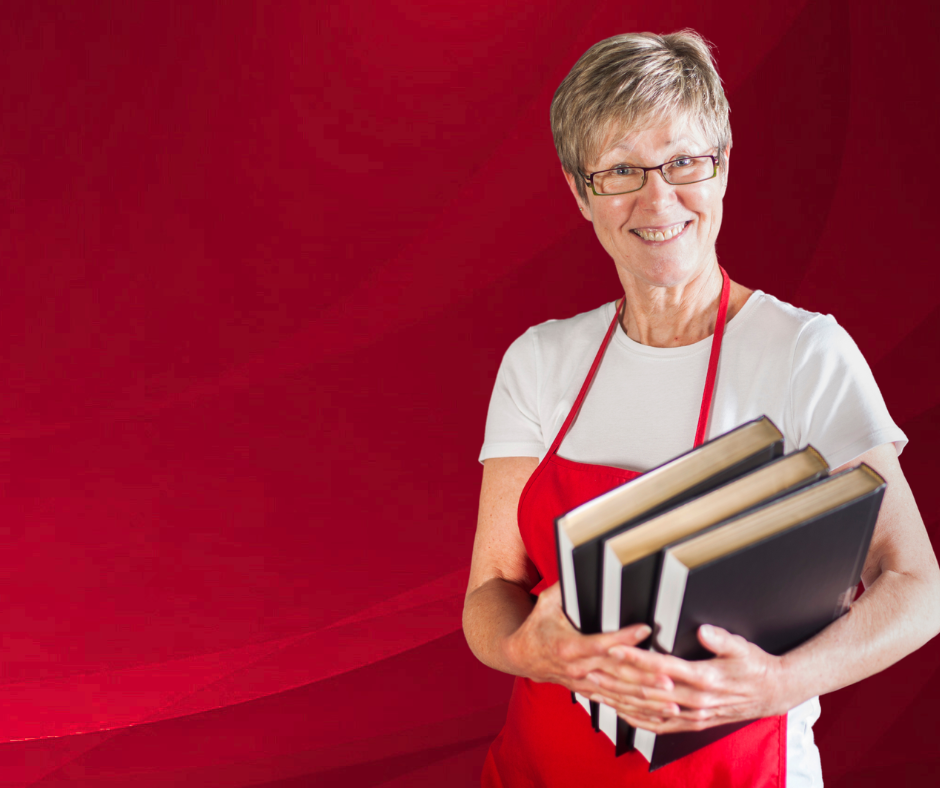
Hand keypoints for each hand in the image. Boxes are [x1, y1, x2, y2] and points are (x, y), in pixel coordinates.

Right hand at [504, 583, 677, 717]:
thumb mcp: (546, 602)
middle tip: (669, 676)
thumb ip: (566, 587)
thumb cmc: (537, 626)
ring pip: (620, 693)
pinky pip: (615, 704)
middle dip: (644, 676)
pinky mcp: (590, 692)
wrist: (521, 656)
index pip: (600, 643)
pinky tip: (657, 715)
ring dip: (646, 696)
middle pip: (616, 674)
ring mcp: (585, 683)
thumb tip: (581, 564)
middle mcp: (578, 668)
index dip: (623, 638)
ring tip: (670, 698)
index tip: (645, 629)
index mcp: (568, 646)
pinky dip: (637, 711)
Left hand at [586, 624, 792, 732]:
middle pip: (647, 690)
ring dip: (620, 700)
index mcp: (703, 677)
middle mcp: (694, 700)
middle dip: (616, 680)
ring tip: (596, 689)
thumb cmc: (755, 666)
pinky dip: (638, 720)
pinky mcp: (693, 723)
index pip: (661, 667)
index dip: (635, 658)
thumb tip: (704, 630)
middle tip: (590, 669)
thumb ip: (721, 639)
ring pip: (649, 709)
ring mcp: (693, 715)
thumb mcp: (742, 647)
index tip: (613, 648)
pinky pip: (660, 725)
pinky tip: (620, 712)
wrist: (772, 693)